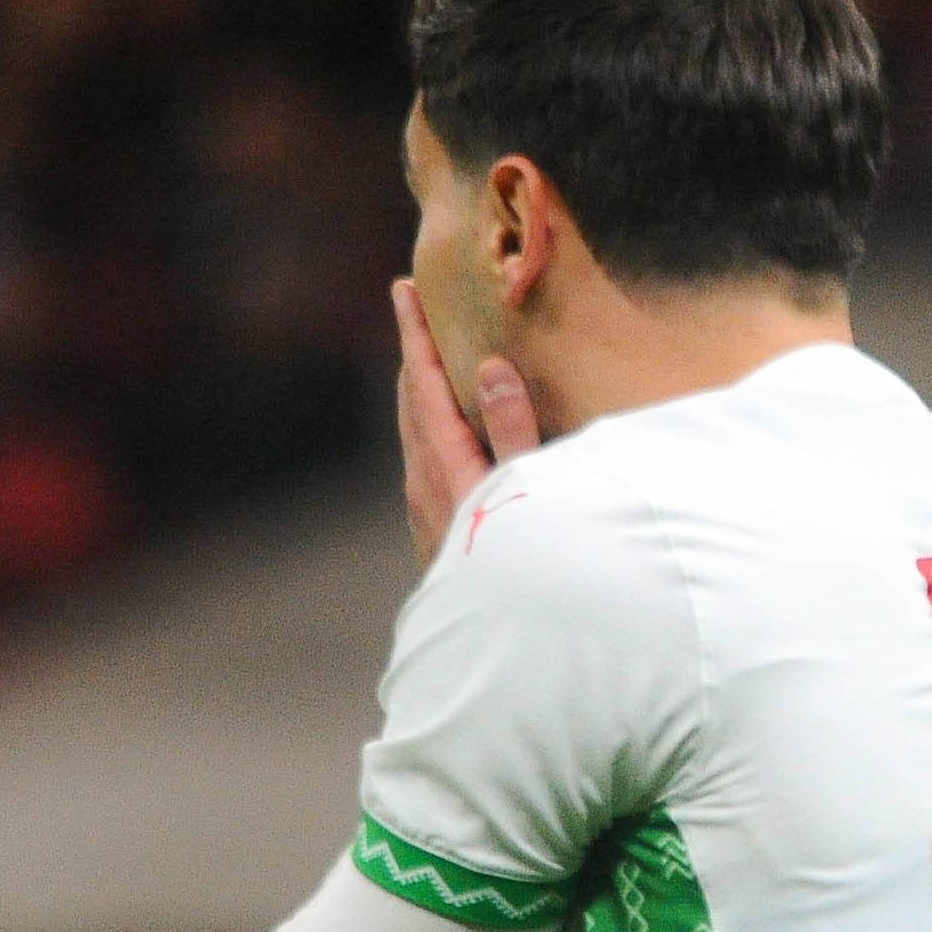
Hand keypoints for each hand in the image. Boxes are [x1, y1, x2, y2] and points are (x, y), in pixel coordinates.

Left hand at [394, 281, 539, 562]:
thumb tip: (490, 368)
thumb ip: (512, 429)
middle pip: (411, 401)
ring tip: (427, 360)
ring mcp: (424, 507)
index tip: (404, 289)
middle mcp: (424, 481)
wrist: (500, 643)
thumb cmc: (527, 564)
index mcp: (446, 464)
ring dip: (419, 389)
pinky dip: (428, 424)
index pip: (425, 384)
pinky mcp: (434, 529)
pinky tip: (442, 432)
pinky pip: (423, 456)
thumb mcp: (528, 491)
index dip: (416, 334)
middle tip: (413, 308)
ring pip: (413, 431)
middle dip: (414, 353)